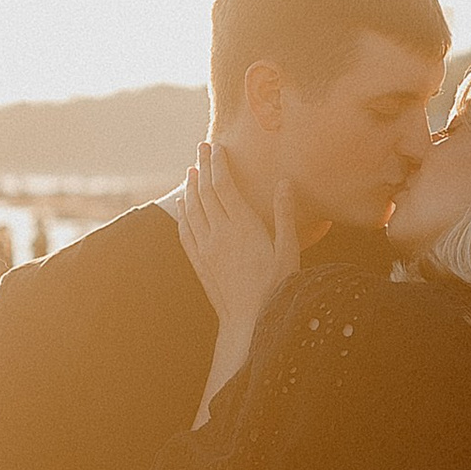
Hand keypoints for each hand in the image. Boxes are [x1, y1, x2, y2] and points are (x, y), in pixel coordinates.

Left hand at [173, 143, 300, 389]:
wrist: (248, 323)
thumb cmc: (276, 289)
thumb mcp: (288, 251)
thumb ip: (284, 215)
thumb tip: (284, 182)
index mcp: (243, 226)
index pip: (225, 186)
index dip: (219, 164)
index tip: (217, 146)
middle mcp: (219, 233)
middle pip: (206, 192)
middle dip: (203, 167)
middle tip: (201, 148)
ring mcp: (206, 248)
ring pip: (193, 209)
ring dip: (191, 187)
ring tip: (191, 171)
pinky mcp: (200, 263)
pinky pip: (186, 232)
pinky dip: (182, 214)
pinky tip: (182, 206)